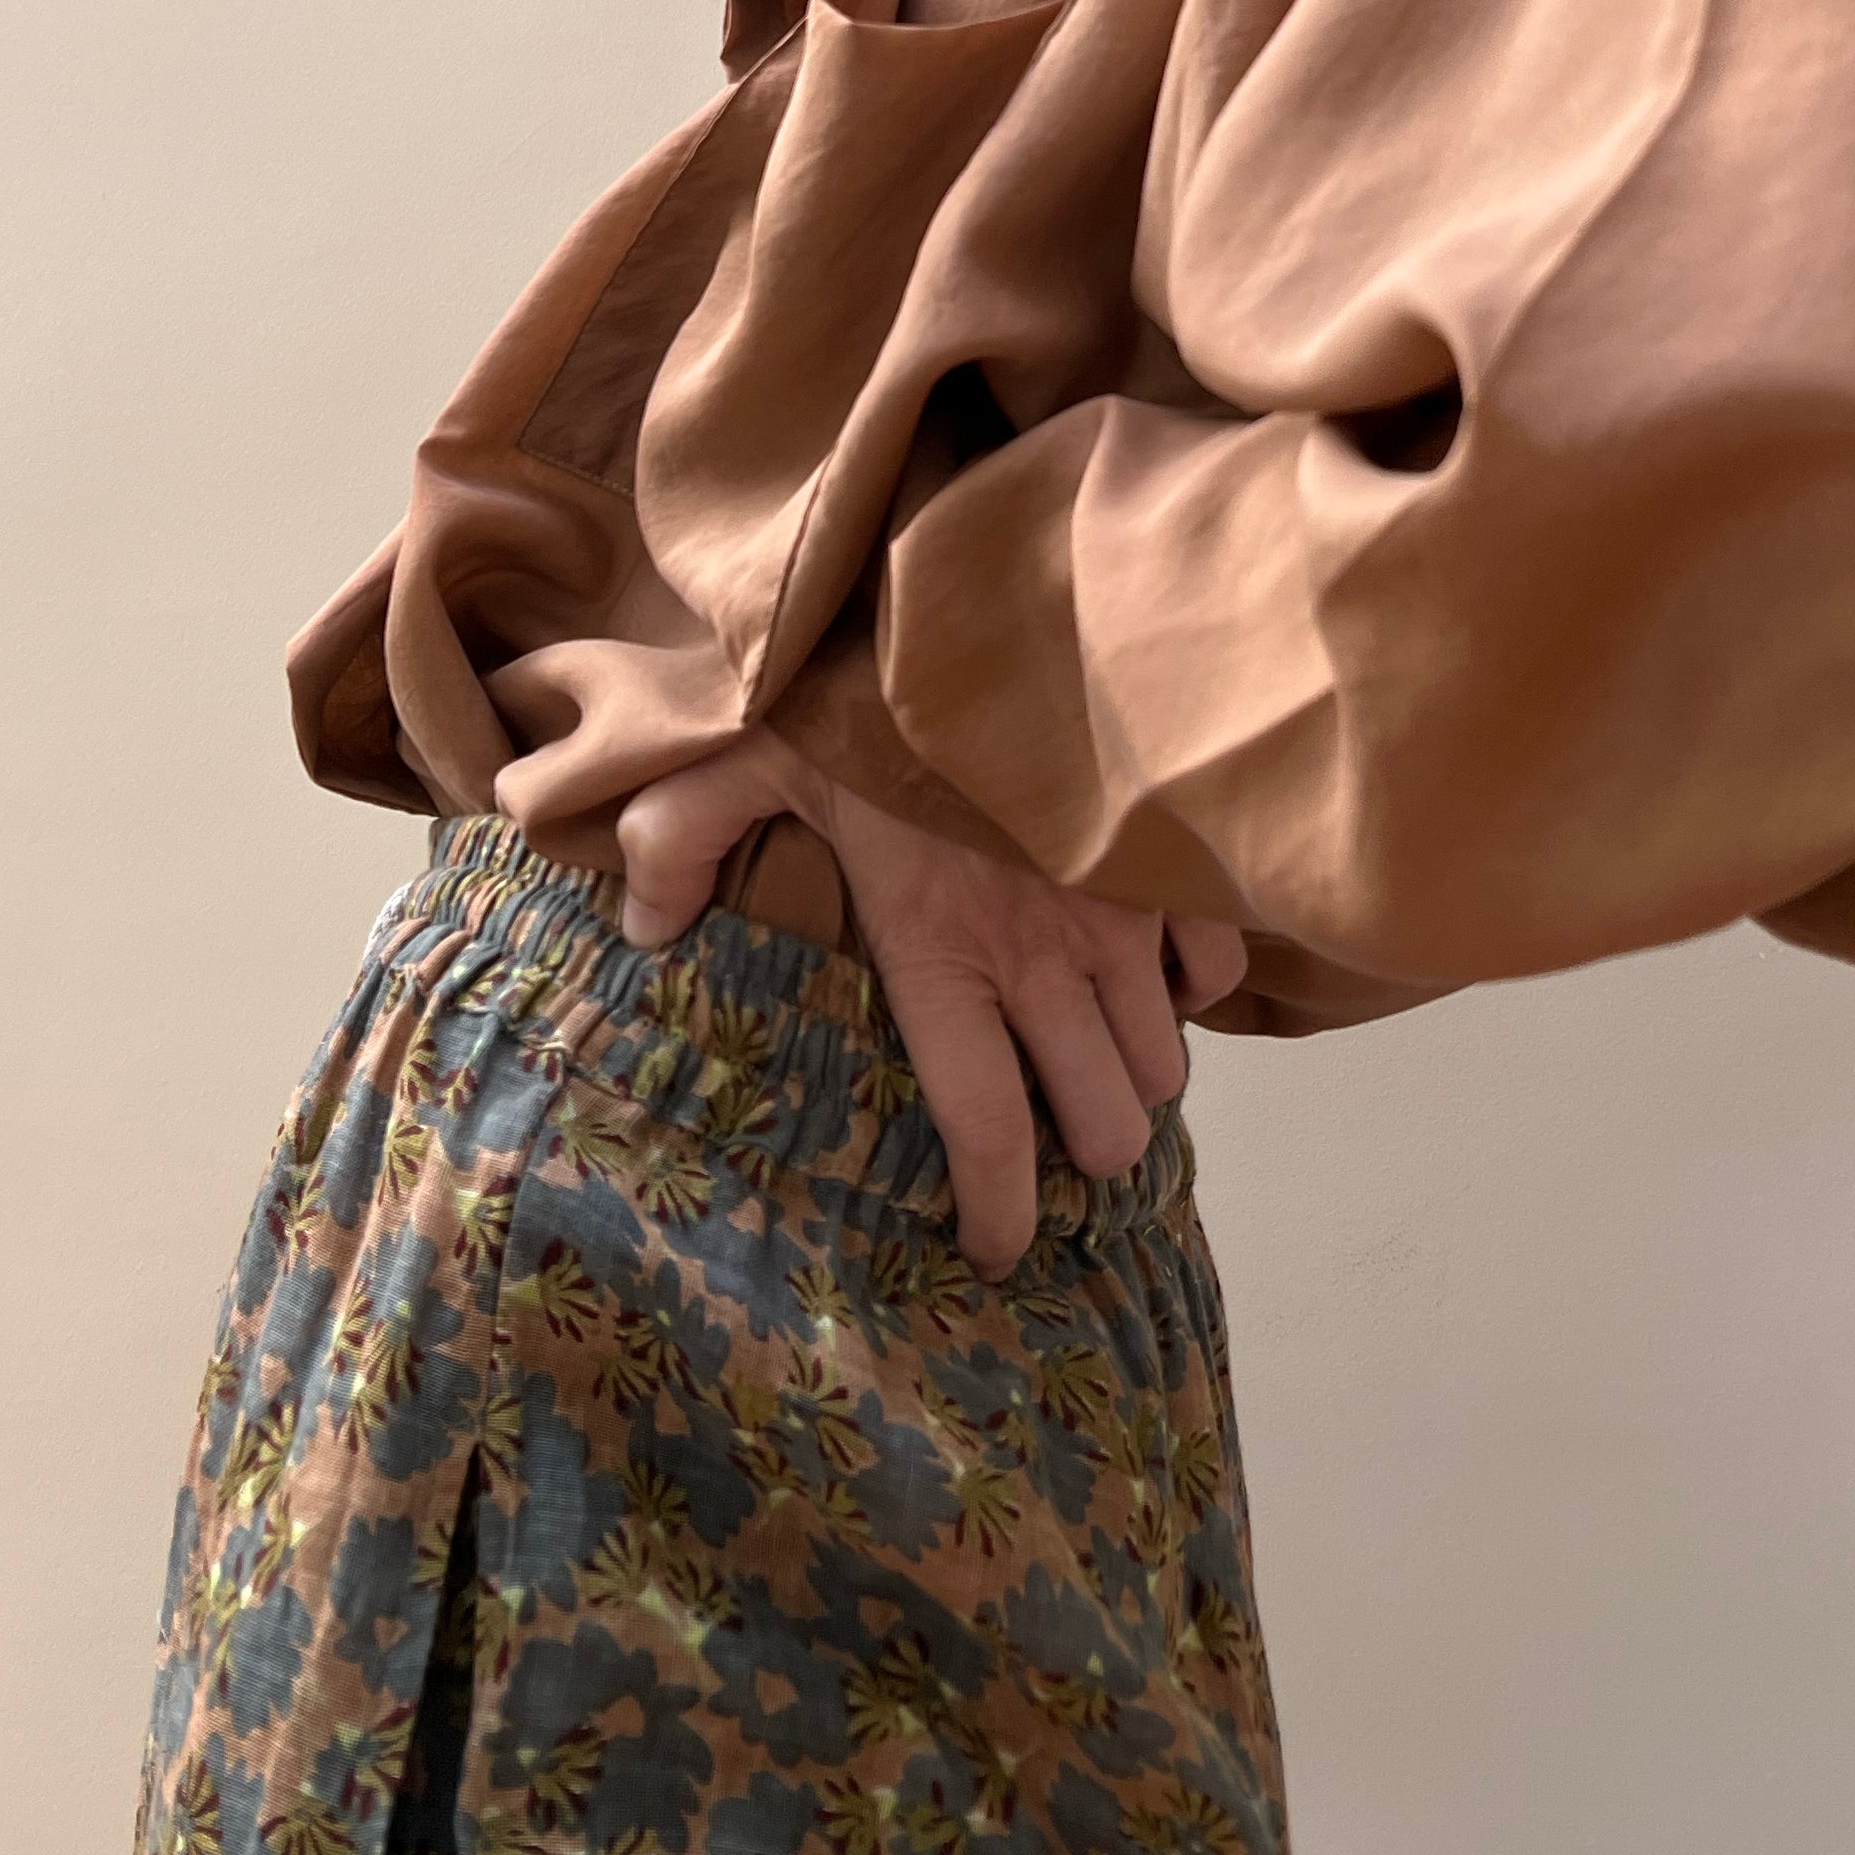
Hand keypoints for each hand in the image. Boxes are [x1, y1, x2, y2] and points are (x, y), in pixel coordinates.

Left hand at [609, 732, 1245, 1278]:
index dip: (1002, 1215)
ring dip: (1131, 1076)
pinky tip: (1145, 976)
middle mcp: (1044, 959)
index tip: (999, 1252)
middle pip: (1104, 1122)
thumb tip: (642, 931)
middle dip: (1084, 1153)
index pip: (988, 1133)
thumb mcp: (744, 756)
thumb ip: (679, 842)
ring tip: (1090, 1063)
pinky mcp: (1167, 866)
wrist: (983, 602)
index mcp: (941, 957)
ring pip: (1161, 1061)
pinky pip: (1212, 971)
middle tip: (1049, 1138)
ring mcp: (1119, 915)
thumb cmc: (863, 687)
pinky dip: (1187, 990)